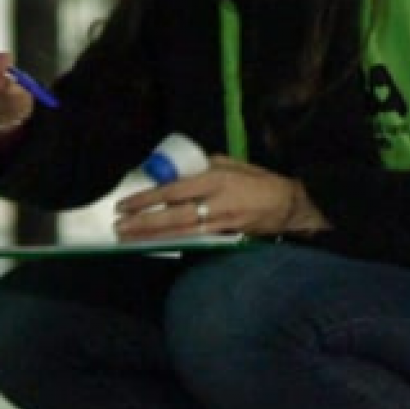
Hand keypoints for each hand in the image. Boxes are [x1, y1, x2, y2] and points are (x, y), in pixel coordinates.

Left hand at [113, 156, 332, 239]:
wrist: (290, 205)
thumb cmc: (259, 180)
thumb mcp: (232, 164)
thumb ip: (205, 166)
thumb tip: (178, 170)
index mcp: (215, 179)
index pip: (173, 190)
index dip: (147, 199)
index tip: (124, 205)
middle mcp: (216, 202)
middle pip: (173, 216)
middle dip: (143, 223)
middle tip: (119, 227)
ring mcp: (221, 223)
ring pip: (181, 232)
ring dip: (152, 236)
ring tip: (128, 239)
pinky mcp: (226, 237)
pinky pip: (194, 240)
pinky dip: (173, 242)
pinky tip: (155, 245)